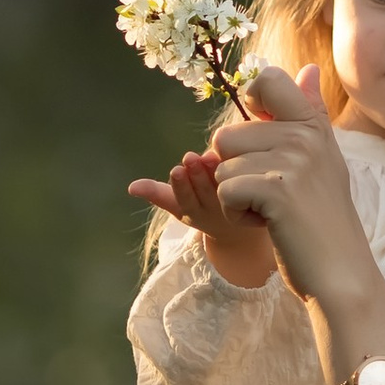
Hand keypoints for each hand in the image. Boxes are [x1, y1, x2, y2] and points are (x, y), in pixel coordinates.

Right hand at [127, 144, 277, 287]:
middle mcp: (213, 212)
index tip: (176, 170)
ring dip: (216, 173)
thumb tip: (131, 188)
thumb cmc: (204, 207)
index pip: (184, 202)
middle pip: (204, 193)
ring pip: (224, 189)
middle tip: (192, 157)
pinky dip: (239, 172)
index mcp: (193, 213)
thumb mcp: (180, 204)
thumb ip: (158, 194)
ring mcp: (234, 205)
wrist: (240, 228)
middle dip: (197, 175)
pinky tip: (234, 156)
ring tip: (210, 156)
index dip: (181, 187)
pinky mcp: (253, 197)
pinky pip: (245, 185)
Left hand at [210, 68, 384, 374]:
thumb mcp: (321, 161)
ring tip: (272, 211)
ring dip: (236, 197)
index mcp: (313, 124)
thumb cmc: (322, 220)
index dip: (249, 105)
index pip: (267, 80)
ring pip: (222, 167)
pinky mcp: (276, 188)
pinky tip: (268, 224)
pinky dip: (237, 215)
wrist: (340, 272)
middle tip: (273, 196)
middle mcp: (305, 135)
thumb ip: (310, 113)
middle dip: (236, 172)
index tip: (260, 139)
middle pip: (226, 136)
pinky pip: (225, 190)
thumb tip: (309, 68)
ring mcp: (293, 160)